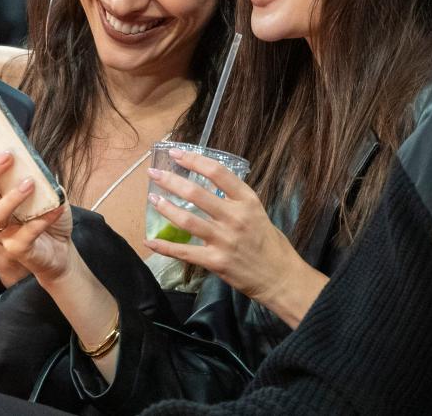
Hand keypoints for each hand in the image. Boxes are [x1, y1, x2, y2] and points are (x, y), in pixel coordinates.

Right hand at [0, 142, 73, 284]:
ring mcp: (5, 232)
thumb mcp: (46, 191)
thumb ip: (40, 175)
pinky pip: (26, 234)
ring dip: (12, 196)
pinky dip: (42, 219)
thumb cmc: (47, 217)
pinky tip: (57, 207)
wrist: (62, 250)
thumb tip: (36, 158)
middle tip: (7, 156)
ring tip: (30, 183)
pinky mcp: (19, 249)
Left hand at [144, 148, 326, 325]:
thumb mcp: (257, 212)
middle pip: (196, 193)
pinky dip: (165, 247)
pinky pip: (185, 252)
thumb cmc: (270, 243)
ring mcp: (224, 240)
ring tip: (152, 198)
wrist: (281, 278)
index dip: (193, 160)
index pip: (217, 172)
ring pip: (187, 220)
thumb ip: (235, 199)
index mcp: (247, 201)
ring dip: (165, 208)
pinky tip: (150, 241)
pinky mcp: (216, 261)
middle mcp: (235, 217)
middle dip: (171, 180)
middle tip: (154, 173)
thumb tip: (209, 184)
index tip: (176, 153)